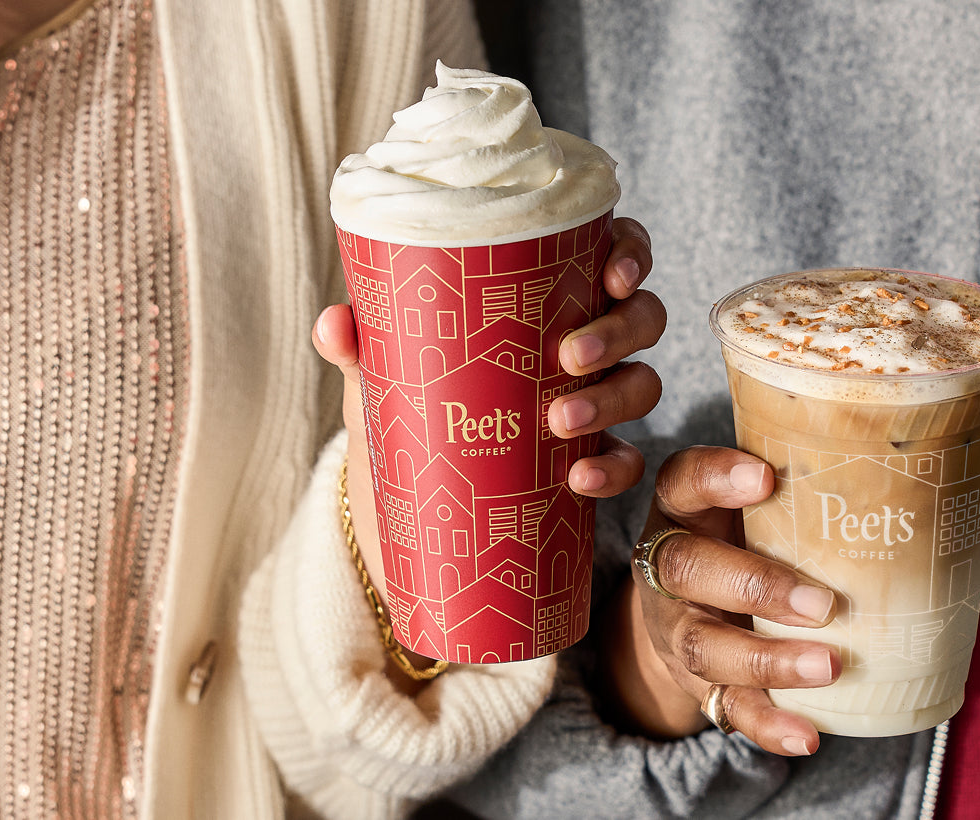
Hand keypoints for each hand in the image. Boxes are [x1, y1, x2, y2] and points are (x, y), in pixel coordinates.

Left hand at [311, 218, 664, 643]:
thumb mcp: (385, 376)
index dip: (630, 254)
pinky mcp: (592, 465)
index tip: (610, 273)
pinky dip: (614, 470)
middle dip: (617, 330)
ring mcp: (595, 404)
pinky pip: (627, 463)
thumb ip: (363, 346)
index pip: (614, 255)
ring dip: (613, 397)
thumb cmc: (409, 412)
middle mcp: (584, 345)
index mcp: (549, 300)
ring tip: (559, 420)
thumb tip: (334, 322)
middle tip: (569, 354)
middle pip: (642, 317)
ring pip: (644, 384)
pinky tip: (579, 478)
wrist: (409, 506)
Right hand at [603, 446, 839, 756]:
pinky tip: (807, 736)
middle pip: (687, 570)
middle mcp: (668, 568)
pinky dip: (768, 724)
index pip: (683, 480)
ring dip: (766, 660)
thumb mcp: (745, 502)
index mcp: (682, 510)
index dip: (716, 477)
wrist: (680, 609)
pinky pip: (727, 709)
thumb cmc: (737, 537)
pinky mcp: (699, 685)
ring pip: (704, 646)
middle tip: (821, 602)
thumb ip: (794, 485)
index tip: (765, 477)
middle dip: (754, 586)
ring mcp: (679, 629)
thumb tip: (900, 464)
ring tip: (827, 666)